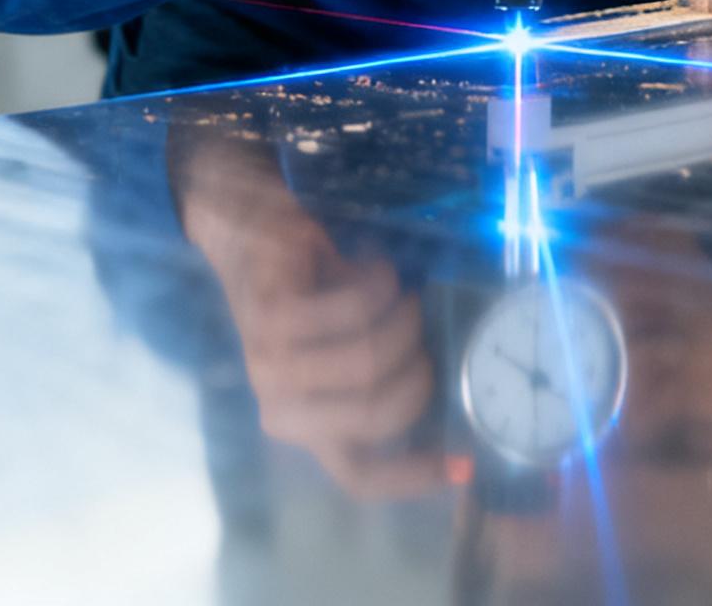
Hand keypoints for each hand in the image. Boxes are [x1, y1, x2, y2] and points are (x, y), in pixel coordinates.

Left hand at [176, 138, 444, 499]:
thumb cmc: (306, 298)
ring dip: (405, 321)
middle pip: (376, 414)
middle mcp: (280, 406)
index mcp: (301, 426)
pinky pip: (355, 308)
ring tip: (404, 297)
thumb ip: (371, 386)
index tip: (465, 464)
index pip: (358, 474)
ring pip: (369, 360)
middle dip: (419, 373)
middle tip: (424, 335)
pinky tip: (375, 265)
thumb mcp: (336, 352)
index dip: (414, 475)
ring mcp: (271, 362)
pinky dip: (381, 282)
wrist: (245, 236)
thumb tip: (444, 406)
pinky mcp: (273, 312)